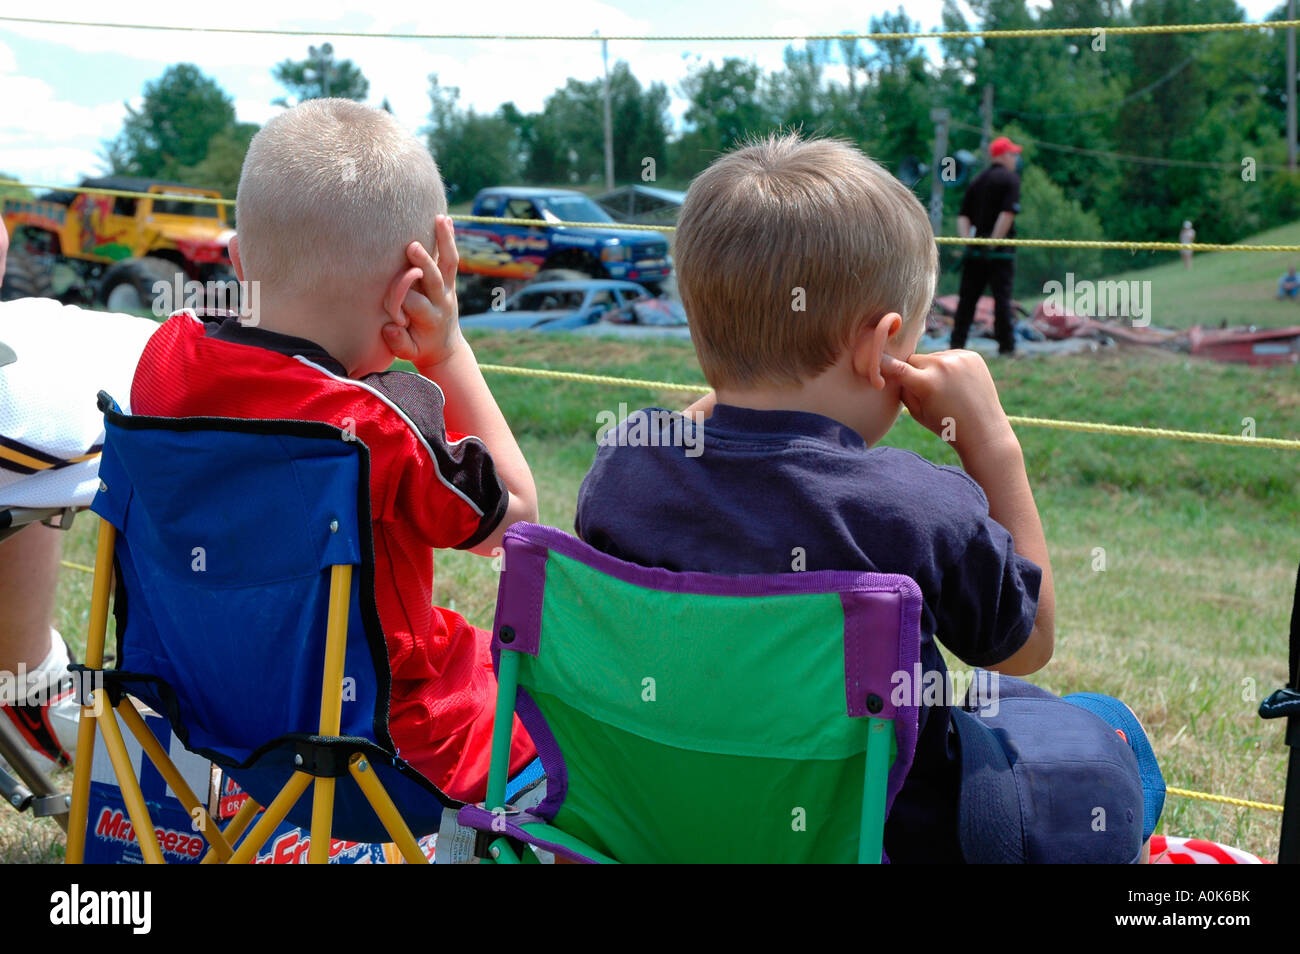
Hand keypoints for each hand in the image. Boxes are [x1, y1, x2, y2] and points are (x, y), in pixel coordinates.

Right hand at [382, 216, 462, 368]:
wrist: (445, 349)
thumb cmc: (419, 348)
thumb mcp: (408, 353)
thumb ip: (398, 343)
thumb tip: (391, 327)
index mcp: (429, 319)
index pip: (412, 302)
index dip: (400, 299)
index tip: (392, 303)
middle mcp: (441, 301)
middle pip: (433, 279)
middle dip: (424, 264)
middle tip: (412, 247)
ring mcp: (448, 289)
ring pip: (448, 263)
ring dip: (444, 241)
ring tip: (440, 219)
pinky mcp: (450, 282)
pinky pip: (451, 258)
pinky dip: (448, 239)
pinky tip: (445, 219)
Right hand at [879, 350, 1015, 460]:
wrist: (983, 429)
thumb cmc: (946, 425)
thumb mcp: (917, 412)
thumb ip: (903, 389)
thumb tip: (892, 369)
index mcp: (927, 383)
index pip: (896, 367)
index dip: (882, 363)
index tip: (871, 358)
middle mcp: (943, 366)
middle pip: (914, 360)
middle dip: (914, 372)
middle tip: (924, 390)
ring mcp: (960, 358)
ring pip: (932, 358)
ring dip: (933, 369)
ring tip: (947, 390)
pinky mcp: (972, 356)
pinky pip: (949, 356)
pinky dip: (949, 366)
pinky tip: (958, 384)